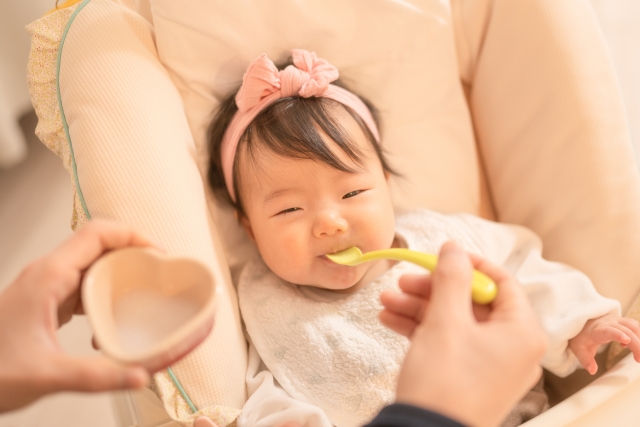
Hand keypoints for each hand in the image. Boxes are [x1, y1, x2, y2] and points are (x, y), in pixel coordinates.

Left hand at [0, 220, 156, 411]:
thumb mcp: (47, 375)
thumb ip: (97, 376)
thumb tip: (140, 375)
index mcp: (48, 277)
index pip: (97, 233)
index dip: (132, 236)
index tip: (158, 254)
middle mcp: (47, 274)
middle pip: (99, 244)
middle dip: (132, 254)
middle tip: (158, 275)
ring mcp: (46, 286)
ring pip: (92, 263)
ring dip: (120, 273)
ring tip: (142, 293)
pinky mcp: (46, 301)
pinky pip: (84, 284)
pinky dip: (105, 293)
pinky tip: (111, 320)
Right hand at [381, 241, 546, 426]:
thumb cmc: (444, 378)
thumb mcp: (445, 321)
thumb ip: (451, 278)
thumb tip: (454, 247)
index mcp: (522, 332)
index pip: (501, 282)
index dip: (469, 265)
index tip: (440, 256)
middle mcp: (514, 348)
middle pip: (472, 302)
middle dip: (431, 289)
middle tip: (402, 281)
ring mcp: (492, 366)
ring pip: (456, 322)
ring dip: (419, 309)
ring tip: (385, 301)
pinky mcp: (470, 378)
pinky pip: (450, 344)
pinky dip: (422, 331)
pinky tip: (390, 320)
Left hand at [569, 313, 639, 374]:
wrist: (580, 323)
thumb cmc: (581, 337)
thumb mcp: (579, 350)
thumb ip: (585, 360)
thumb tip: (592, 371)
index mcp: (598, 330)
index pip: (609, 330)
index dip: (618, 335)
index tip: (626, 341)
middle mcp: (608, 322)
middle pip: (627, 331)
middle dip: (636, 345)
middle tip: (638, 360)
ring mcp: (616, 320)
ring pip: (633, 326)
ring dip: (639, 339)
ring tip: (637, 355)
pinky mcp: (621, 321)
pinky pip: (634, 326)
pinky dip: (637, 336)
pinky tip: (627, 346)